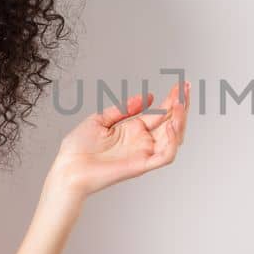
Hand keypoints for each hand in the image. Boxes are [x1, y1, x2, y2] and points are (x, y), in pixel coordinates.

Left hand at [51, 81, 190, 197]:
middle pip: (172, 123)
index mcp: (133, 130)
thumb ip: (124, 109)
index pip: (160, 113)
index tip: (181, 85)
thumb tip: (147, 97)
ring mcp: (143, 153)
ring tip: (179, 105)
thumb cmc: (78, 148)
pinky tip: (169, 125)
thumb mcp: (100, 119)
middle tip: (186, 89)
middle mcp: (142, 141)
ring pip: (174, 139)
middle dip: (181, 106)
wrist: (68, 167)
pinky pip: (166, 156)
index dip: (172, 99)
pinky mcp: (142, 165)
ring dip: (180, 121)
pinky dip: (172, 141)